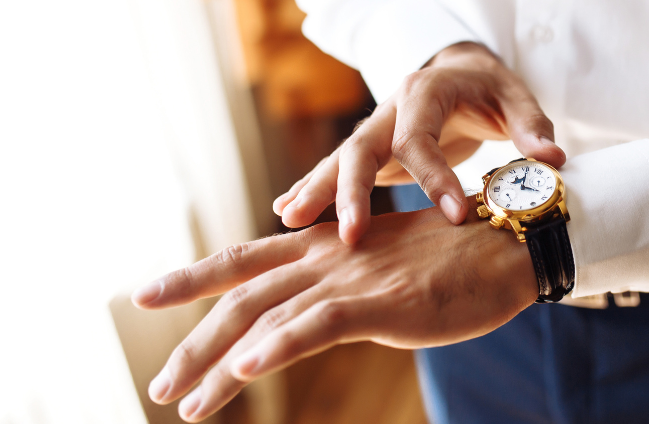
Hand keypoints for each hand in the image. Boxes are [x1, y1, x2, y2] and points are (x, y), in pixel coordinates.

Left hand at [131, 204, 535, 421]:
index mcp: (323, 246)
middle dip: (192, 341)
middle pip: (240, 295)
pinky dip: (275, 348)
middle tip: (159, 384)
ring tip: (185, 402)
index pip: (243, 262)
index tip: (144, 294)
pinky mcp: (380, 301)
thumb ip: (341, 284)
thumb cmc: (450, 259)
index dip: (191, 277)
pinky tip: (245, 371)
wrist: (504, 245)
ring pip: (265, 317)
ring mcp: (350, 277)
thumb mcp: (381, 265)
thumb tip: (313, 310)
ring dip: (218, 362)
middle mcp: (326, 258)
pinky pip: (316, 326)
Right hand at [273, 42, 565, 242]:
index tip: (454, 215)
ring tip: (288, 219)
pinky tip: (286, 211)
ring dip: (316, 188)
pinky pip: (336, 168)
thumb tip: (553, 160)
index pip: (421, 139)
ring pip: (339, 159)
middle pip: (361, 148)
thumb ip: (532, 126)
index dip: (435, 177)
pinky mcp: (370, 147)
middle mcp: (391, 108)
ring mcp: (375, 128)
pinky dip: (312, 186)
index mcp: (425, 92)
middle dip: (353, 192)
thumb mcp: (516, 97)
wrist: (460, 67)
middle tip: (351, 237)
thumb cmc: (490, 86)